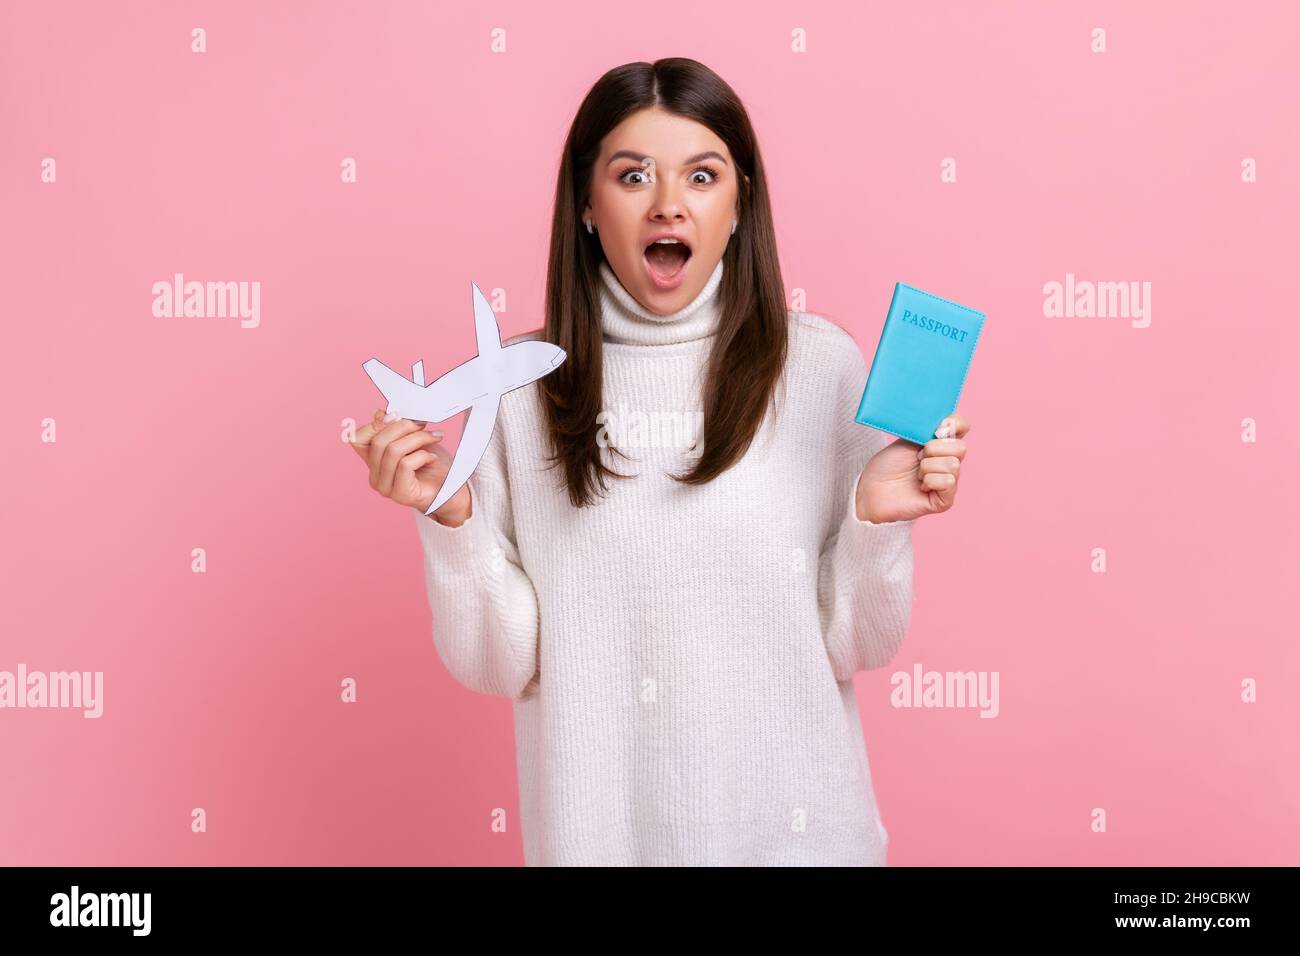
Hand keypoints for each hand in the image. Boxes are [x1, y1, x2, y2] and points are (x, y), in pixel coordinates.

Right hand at [348, 409, 472, 525]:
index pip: (357, 440)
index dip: (374, 424)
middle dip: (403, 427)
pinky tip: (433, 457)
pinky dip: (422, 455)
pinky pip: (405, 465)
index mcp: (373, 461)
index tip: (397, 415)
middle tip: (423, 424)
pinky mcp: (400, 494)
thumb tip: (379, 413)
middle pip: (378, 442)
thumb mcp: (414, 439)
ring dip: (417, 439)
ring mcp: (386, 487)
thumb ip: (396, 429)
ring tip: (433, 437)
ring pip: (393, 451)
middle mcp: (375, 476)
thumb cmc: (433, 464)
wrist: (453, 490)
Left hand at [855, 411, 969, 523]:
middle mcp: (949, 462)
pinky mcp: (944, 500)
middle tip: (917, 457)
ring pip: (953, 465)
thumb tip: (947, 422)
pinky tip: (920, 486)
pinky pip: (948, 482)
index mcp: (942, 444)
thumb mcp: (907, 439)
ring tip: (916, 474)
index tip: (937, 428)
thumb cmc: (888, 465)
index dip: (955, 423)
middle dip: (934, 448)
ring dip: (927, 466)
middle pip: (961, 447)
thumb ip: (928, 428)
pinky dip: (930, 481)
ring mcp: (949, 482)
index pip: (963, 426)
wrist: (871, 488)